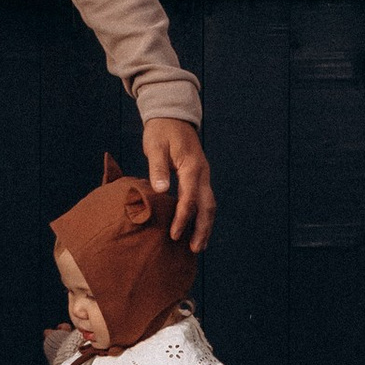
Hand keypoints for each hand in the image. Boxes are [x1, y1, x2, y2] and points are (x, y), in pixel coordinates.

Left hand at [143, 117, 215, 251]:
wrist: (172, 115)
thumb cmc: (161, 131)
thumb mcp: (155, 146)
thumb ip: (158, 168)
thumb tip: (161, 190)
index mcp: (191, 166)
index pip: (189, 198)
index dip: (182, 218)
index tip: (174, 235)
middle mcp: (202, 172)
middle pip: (207, 206)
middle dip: (202, 229)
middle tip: (195, 249)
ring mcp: (203, 175)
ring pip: (209, 205)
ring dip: (205, 226)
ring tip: (198, 246)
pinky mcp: (199, 176)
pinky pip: (205, 200)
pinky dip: (202, 216)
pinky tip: (196, 229)